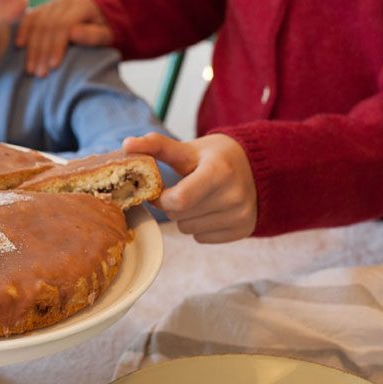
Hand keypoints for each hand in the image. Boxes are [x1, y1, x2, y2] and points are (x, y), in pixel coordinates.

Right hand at [15, 0, 113, 76]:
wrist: (101, 18)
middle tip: (39, 73)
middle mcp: (65, 1)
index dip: (57, 46)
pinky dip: (23, 31)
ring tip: (30, 68)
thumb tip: (73, 34)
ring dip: (31, 47)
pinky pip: (29, 18)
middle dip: (42, 51)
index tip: (53, 66)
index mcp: (82, 5)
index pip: (64, 25)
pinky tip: (19, 46)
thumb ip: (93, 36)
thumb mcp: (106, 36)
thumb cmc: (104, 32)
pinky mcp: (44, 8)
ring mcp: (53, 3)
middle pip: (48, 25)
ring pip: (36, 22)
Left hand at [123, 132, 256, 242]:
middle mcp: (234, 195)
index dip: (162, 199)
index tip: (161, 191)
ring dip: (185, 218)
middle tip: (184, 191)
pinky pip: (202, 239)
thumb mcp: (187, 149)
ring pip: (188, 230)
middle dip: (172, 206)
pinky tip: (211, 210)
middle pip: (180, 216)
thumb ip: (156, 146)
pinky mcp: (244, 229)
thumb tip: (126, 144)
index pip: (179, 200)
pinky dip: (200, 227)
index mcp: (219, 171)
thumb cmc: (214, 157)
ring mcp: (241, 214)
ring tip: (200, 199)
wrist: (256, 166)